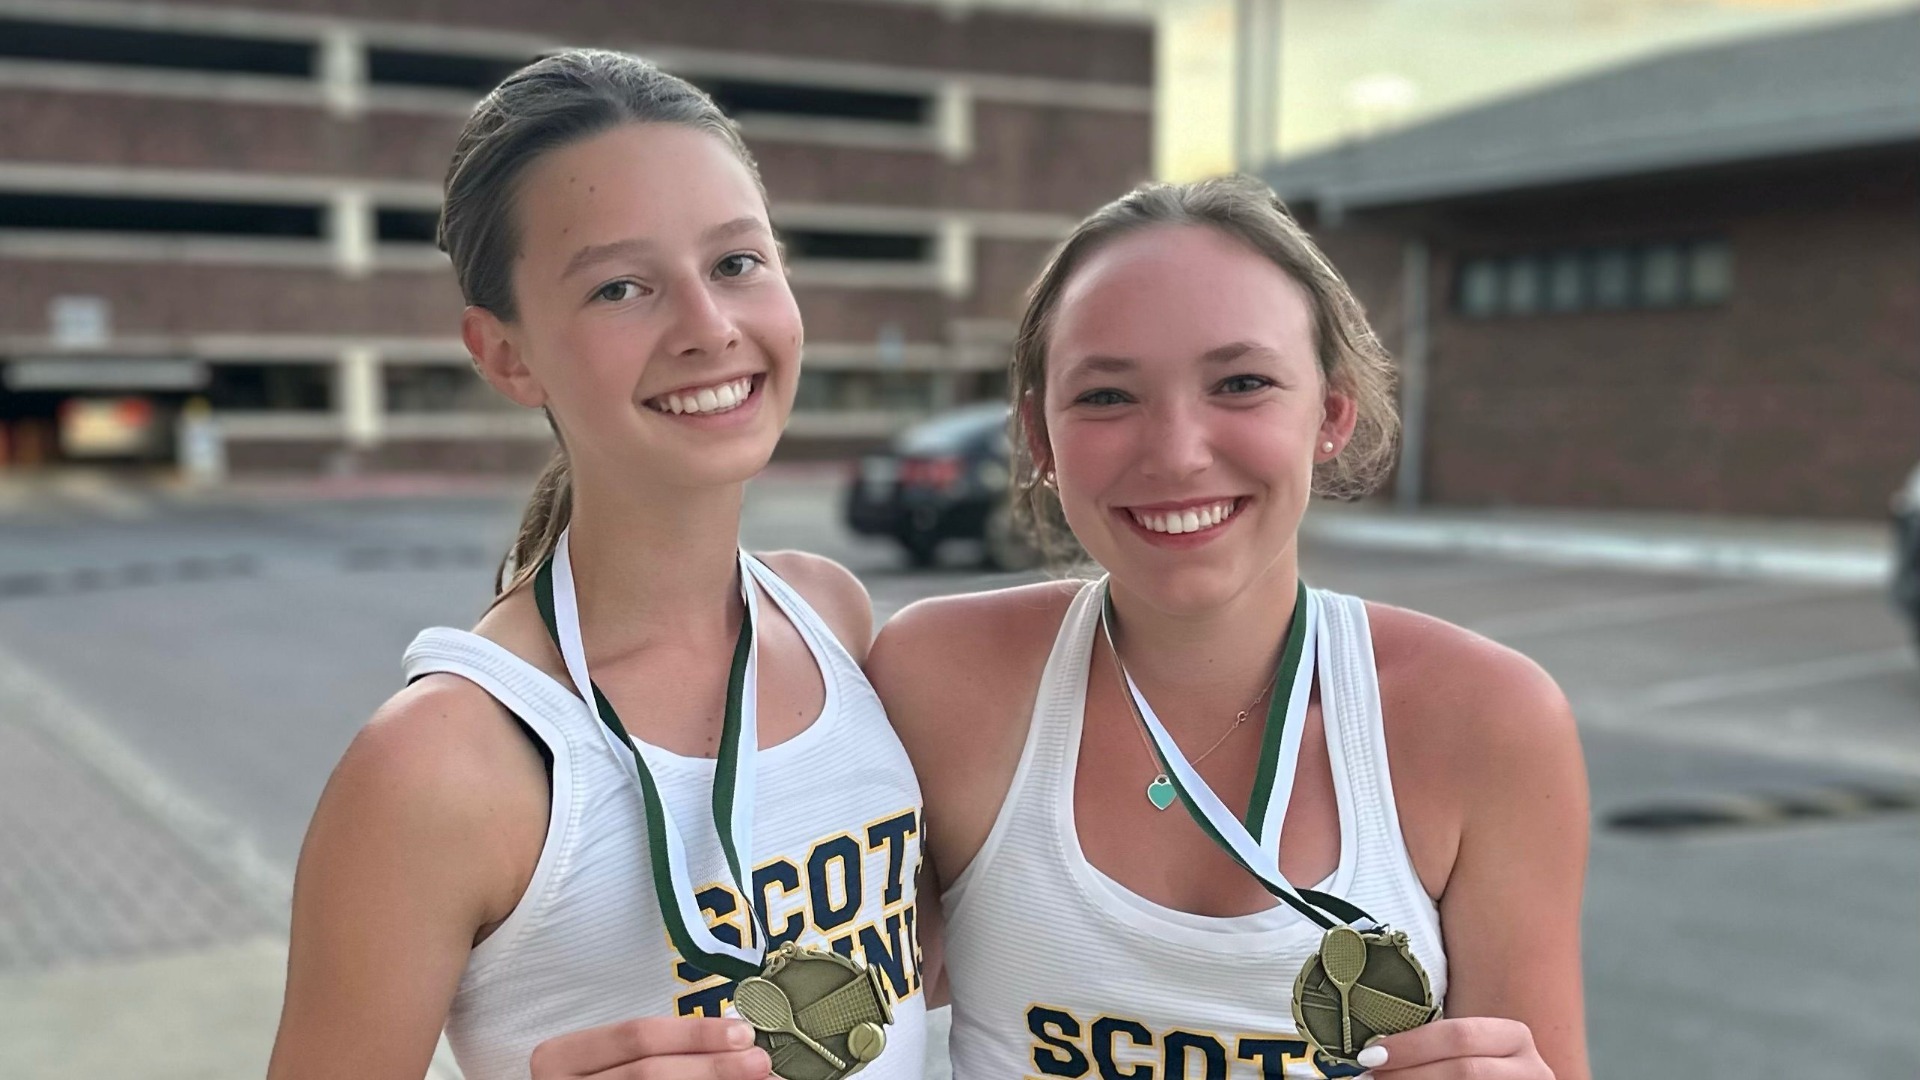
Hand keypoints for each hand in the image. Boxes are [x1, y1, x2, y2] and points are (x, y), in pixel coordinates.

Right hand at [529, 1016, 771, 1079]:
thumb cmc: (591, 1079)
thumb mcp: (605, 1062)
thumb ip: (656, 1051)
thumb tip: (732, 1042)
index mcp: (560, 1056)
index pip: (636, 1036)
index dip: (693, 1034)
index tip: (742, 1032)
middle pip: (649, 1073)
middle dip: (710, 1066)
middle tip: (758, 1061)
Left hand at [1356, 1017, 1549, 1078]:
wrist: (1502, 1079)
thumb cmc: (1478, 1062)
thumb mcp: (1468, 1047)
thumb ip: (1435, 1044)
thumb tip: (1375, 1050)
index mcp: (1514, 1037)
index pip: (1459, 1036)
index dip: (1412, 1046)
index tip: (1371, 1055)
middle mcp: (1531, 1068)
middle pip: (1463, 1070)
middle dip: (1410, 1073)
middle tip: (1371, 1077)